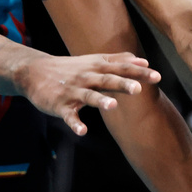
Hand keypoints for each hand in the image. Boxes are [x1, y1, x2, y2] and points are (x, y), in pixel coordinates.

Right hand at [20, 52, 160, 135]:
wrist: (34, 72)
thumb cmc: (69, 68)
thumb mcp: (93, 60)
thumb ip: (117, 60)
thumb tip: (142, 61)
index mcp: (96, 67)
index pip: (120, 68)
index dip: (138, 72)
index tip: (157, 76)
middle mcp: (86, 77)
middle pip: (106, 80)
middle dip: (122, 84)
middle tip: (138, 89)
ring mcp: (72, 91)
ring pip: (88, 96)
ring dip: (100, 100)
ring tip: (113, 105)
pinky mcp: (60, 105)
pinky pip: (68, 116)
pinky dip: (75, 123)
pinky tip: (82, 131)